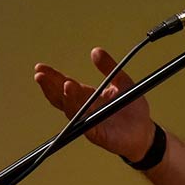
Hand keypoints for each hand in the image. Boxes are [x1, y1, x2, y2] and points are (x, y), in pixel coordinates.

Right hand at [34, 47, 154, 161]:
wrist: (145, 131)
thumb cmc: (132, 108)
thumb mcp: (121, 81)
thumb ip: (109, 67)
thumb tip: (95, 51)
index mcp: (87, 96)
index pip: (64, 85)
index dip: (52, 76)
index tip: (40, 67)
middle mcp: (84, 109)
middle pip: (61, 97)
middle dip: (50, 86)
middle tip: (40, 74)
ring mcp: (89, 122)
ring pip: (71, 111)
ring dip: (66, 98)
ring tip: (65, 85)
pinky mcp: (98, 134)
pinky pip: (85, 125)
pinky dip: (80, 115)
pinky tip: (76, 107)